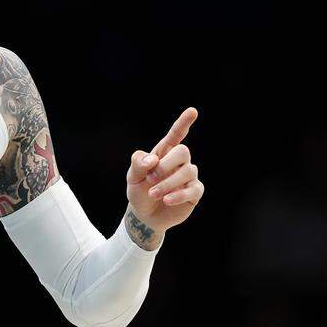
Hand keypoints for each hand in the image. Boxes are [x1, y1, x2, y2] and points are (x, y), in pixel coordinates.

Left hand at [126, 107, 203, 232]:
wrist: (144, 215)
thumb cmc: (139, 191)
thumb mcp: (133, 177)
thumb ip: (138, 164)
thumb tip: (153, 158)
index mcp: (164, 153)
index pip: (176, 135)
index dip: (183, 123)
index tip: (192, 111)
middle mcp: (179, 162)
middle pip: (183, 151)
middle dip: (166, 164)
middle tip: (150, 178)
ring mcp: (188, 176)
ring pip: (187, 171)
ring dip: (167, 183)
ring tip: (152, 193)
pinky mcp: (194, 192)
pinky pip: (193, 189)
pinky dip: (178, 194)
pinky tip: (166, 200)